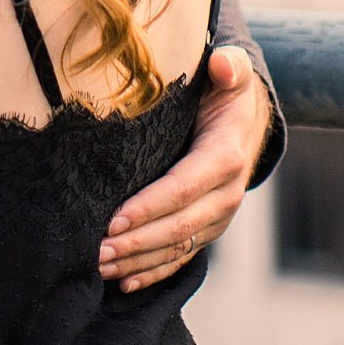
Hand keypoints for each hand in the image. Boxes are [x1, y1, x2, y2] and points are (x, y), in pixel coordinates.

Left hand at [98, 46, 270, 292]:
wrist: (248, 119)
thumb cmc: (227, 90)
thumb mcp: (232, 73)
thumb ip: (230, 66)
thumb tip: (222, 63)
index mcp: (226, 157)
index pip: (184, 188)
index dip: (150, 206)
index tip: (114, 218)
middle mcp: (226, 195)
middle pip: (178, 227)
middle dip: (136, 241)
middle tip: (96, 250)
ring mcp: (217, 216)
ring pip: (177, 248)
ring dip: (138, 260)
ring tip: (99, 265)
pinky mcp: (208, 228)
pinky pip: (182, 257)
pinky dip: (155, 271)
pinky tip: (125, 281)